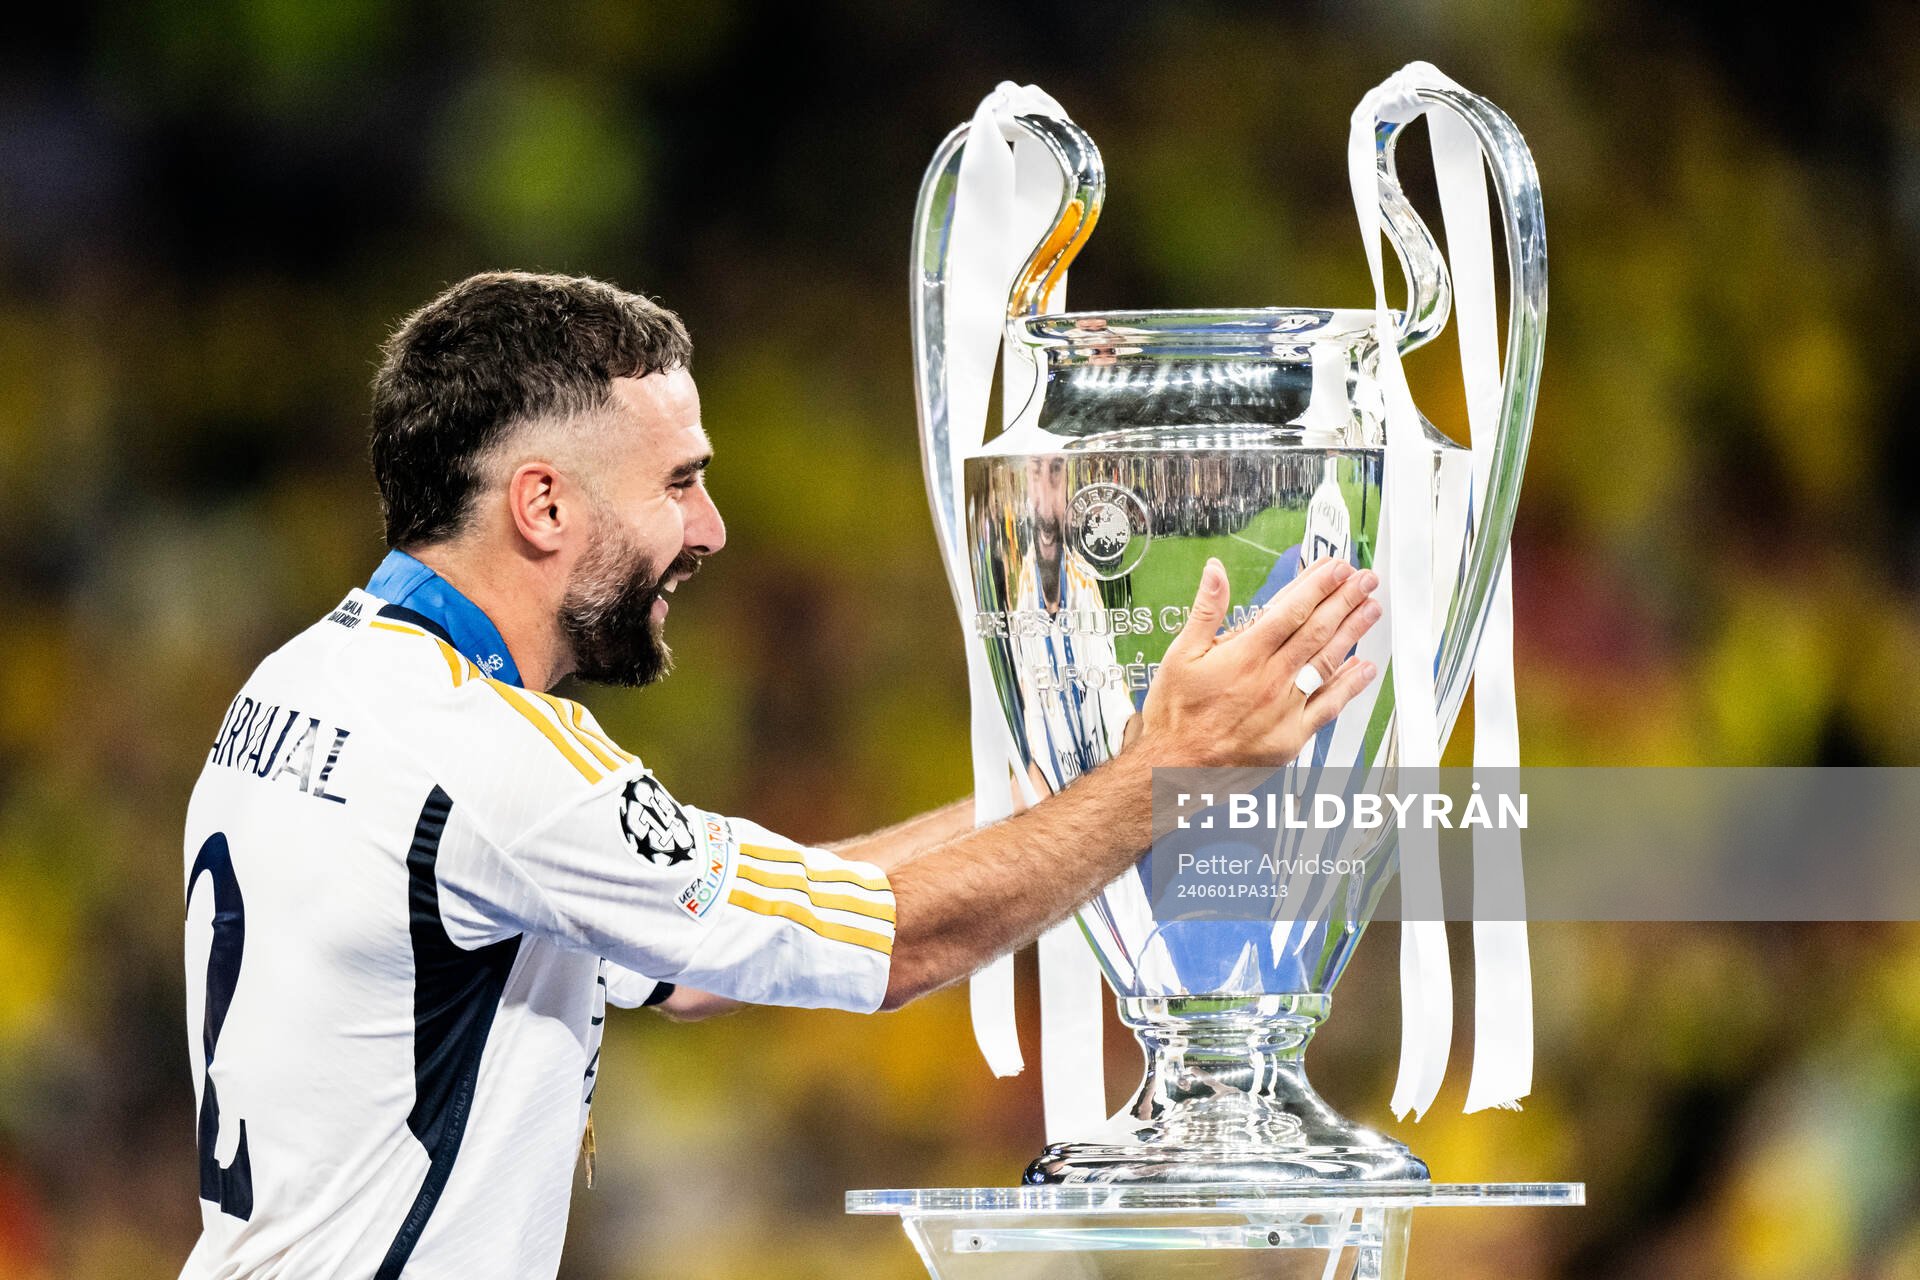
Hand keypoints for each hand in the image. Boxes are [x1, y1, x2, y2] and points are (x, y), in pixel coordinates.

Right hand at [1134, 556, 1380, 767]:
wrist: (1173, 767)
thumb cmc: (1175, 714)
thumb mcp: (1179, 654)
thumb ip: (1206, 611)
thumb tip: (1215, 572)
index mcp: (1243, 655)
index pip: (1291, 610)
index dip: (1318, 585)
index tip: (1336, 568)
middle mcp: (1269, 678)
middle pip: (1316, 631)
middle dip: (1345, 600)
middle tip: (1364, 580)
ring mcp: (1284, 708)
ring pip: (1327, 663)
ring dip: (1353, 632)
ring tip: (1371, 609)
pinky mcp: (1291, 736)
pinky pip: (1328, 707)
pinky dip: (1349, 686)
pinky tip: (1364, 667)